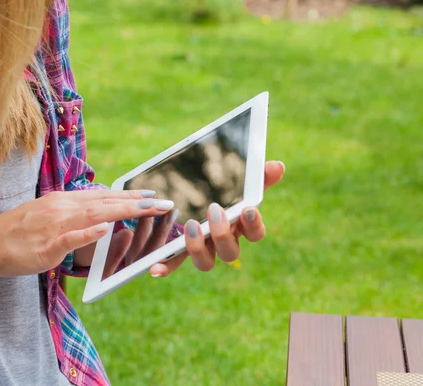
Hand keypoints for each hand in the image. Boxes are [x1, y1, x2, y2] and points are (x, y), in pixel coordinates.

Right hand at [0, 189, 174, 278]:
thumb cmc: (16, 232)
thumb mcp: (45, 215)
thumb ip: (70, 213)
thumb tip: (94, 214)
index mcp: (63, 201)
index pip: (102, 196)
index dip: (128, 195)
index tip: (150, 194)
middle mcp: (62, 208)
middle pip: (106, 201)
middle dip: (137, 202)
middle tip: (164, 201)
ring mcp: (55, 225)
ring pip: (95, 214)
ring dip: (124, 211)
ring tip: (148, 209)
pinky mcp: (48, 245)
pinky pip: (72, 237)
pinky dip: (90, 232)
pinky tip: (107, 228)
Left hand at [149, 160, 284, 276]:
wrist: (190, 192)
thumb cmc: (220, 189)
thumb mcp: (236, 180)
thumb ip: (255, 175)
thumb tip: (277, 165)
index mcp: (240, 226)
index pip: (256, 233)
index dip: (254, 224)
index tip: (248, 208)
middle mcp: (223, 242)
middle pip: (230, 252)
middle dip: (223, 233)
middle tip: (214, 210)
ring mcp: (203, 249)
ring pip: (205, 262)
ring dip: (198, 248)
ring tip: (190, 226)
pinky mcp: (180, 252)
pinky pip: (175, 264)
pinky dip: (166, 267)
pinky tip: (155, 268)